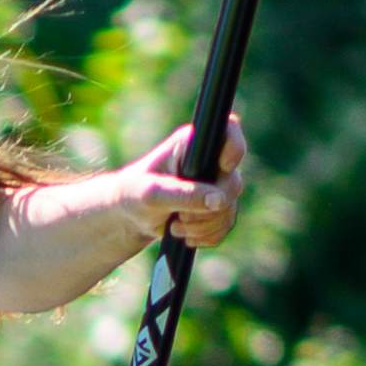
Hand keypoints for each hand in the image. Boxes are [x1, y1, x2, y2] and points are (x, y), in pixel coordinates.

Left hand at [119, 116, 249, 247]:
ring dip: (203, 226)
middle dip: (207, 209)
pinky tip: (186, 235)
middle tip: (179, 216)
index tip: (222, 168)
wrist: (130, 216)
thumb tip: (219, 201)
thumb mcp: (152, 194)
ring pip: (229, 209)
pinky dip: (207, 235)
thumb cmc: (134, 194)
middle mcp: (209, 160)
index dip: (234, 149)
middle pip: (233, 184)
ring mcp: (216, 184)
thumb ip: (184, 195)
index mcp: (192, 143)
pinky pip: (226, 224)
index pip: (229, 130)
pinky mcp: (217, 206)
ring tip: (175, 226)